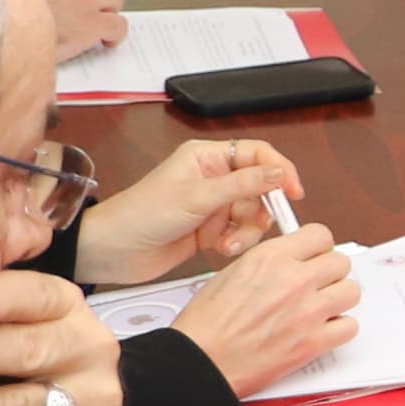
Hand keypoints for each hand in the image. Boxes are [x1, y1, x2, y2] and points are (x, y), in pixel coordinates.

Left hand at [78, 134, 303, 282]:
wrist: (111, 251)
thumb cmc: (141, 214)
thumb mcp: (197, 197)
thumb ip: (243, 184)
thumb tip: (280, 173)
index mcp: (207, 158)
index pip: (257, 155)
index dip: (280, 171)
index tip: (293, 192)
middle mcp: (212, 179)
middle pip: (260, 188)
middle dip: (262, 209)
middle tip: (262, 223)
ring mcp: (212, 206)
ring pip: (253, 215)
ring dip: (248, 231)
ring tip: (230, 242)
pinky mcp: (210, 230)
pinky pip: (240, 234)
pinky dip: (237, 242)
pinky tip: (222, 249)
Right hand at [169, 224, 364, 394]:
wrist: (200, 360)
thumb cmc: (206, 324)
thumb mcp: (231, 273)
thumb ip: (269, 263)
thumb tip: (291, 260)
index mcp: (271, 258)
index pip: (320, 235)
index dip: (318, 247)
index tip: (315, 255)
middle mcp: (293, 280)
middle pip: (340, 262)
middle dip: (329, 273)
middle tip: (317, 284)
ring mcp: (307, 311)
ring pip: (351, 291)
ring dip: (337, 299)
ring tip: (320, 307)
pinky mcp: (313, 342)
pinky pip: (349, 326)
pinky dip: (339, 329)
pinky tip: (322, 329)